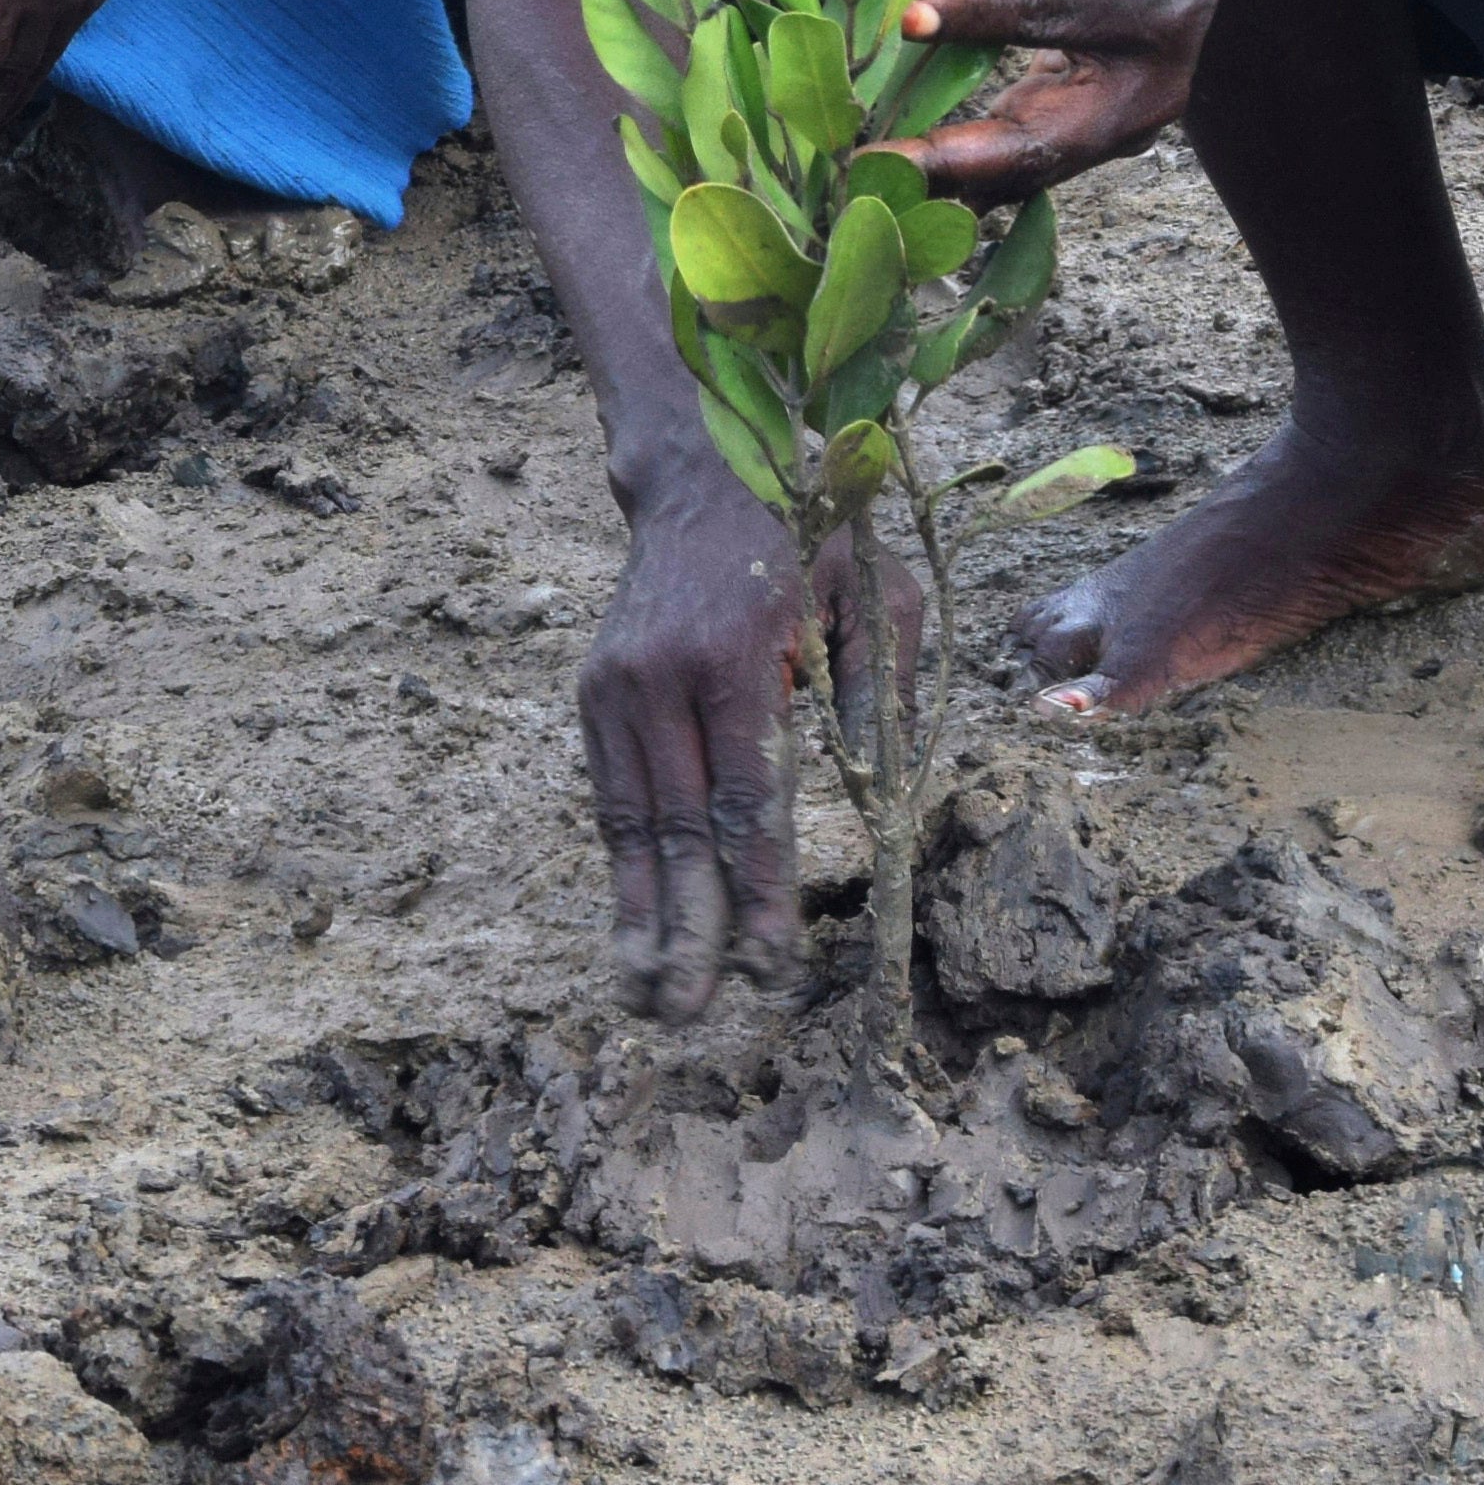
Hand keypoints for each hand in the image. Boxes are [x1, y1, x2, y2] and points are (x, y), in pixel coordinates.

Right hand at [576, 473, 918, 1018]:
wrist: (701, 470)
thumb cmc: (811, 534)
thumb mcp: (876, 594)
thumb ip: (883, 693)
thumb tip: (889, 800)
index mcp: (735, 657)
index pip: (748, 805)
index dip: (762, 896)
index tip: (772, 969)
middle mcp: (660, 678)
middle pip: (680, 832)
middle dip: (689, 932)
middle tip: (693, 1014)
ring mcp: (616, 686)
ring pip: (632, 824)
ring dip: (639, 917)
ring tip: (647, 997)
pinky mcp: (594, 692)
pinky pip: (612, 795)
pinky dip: (624, 865)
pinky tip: (633, 923)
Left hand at [878, 0, 1250, 205]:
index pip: (1054, 6)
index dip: (983, 11)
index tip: (913, 16)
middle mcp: (1149, 81)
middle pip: (1050, 133)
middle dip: (961, 155)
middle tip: (882, 161)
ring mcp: (1128, 127)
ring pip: (1034, 169)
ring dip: (951, 184)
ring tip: (873, 188)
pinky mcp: (1099, 145)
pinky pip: (1029, 170)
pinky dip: (968, 184)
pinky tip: (904, 197)